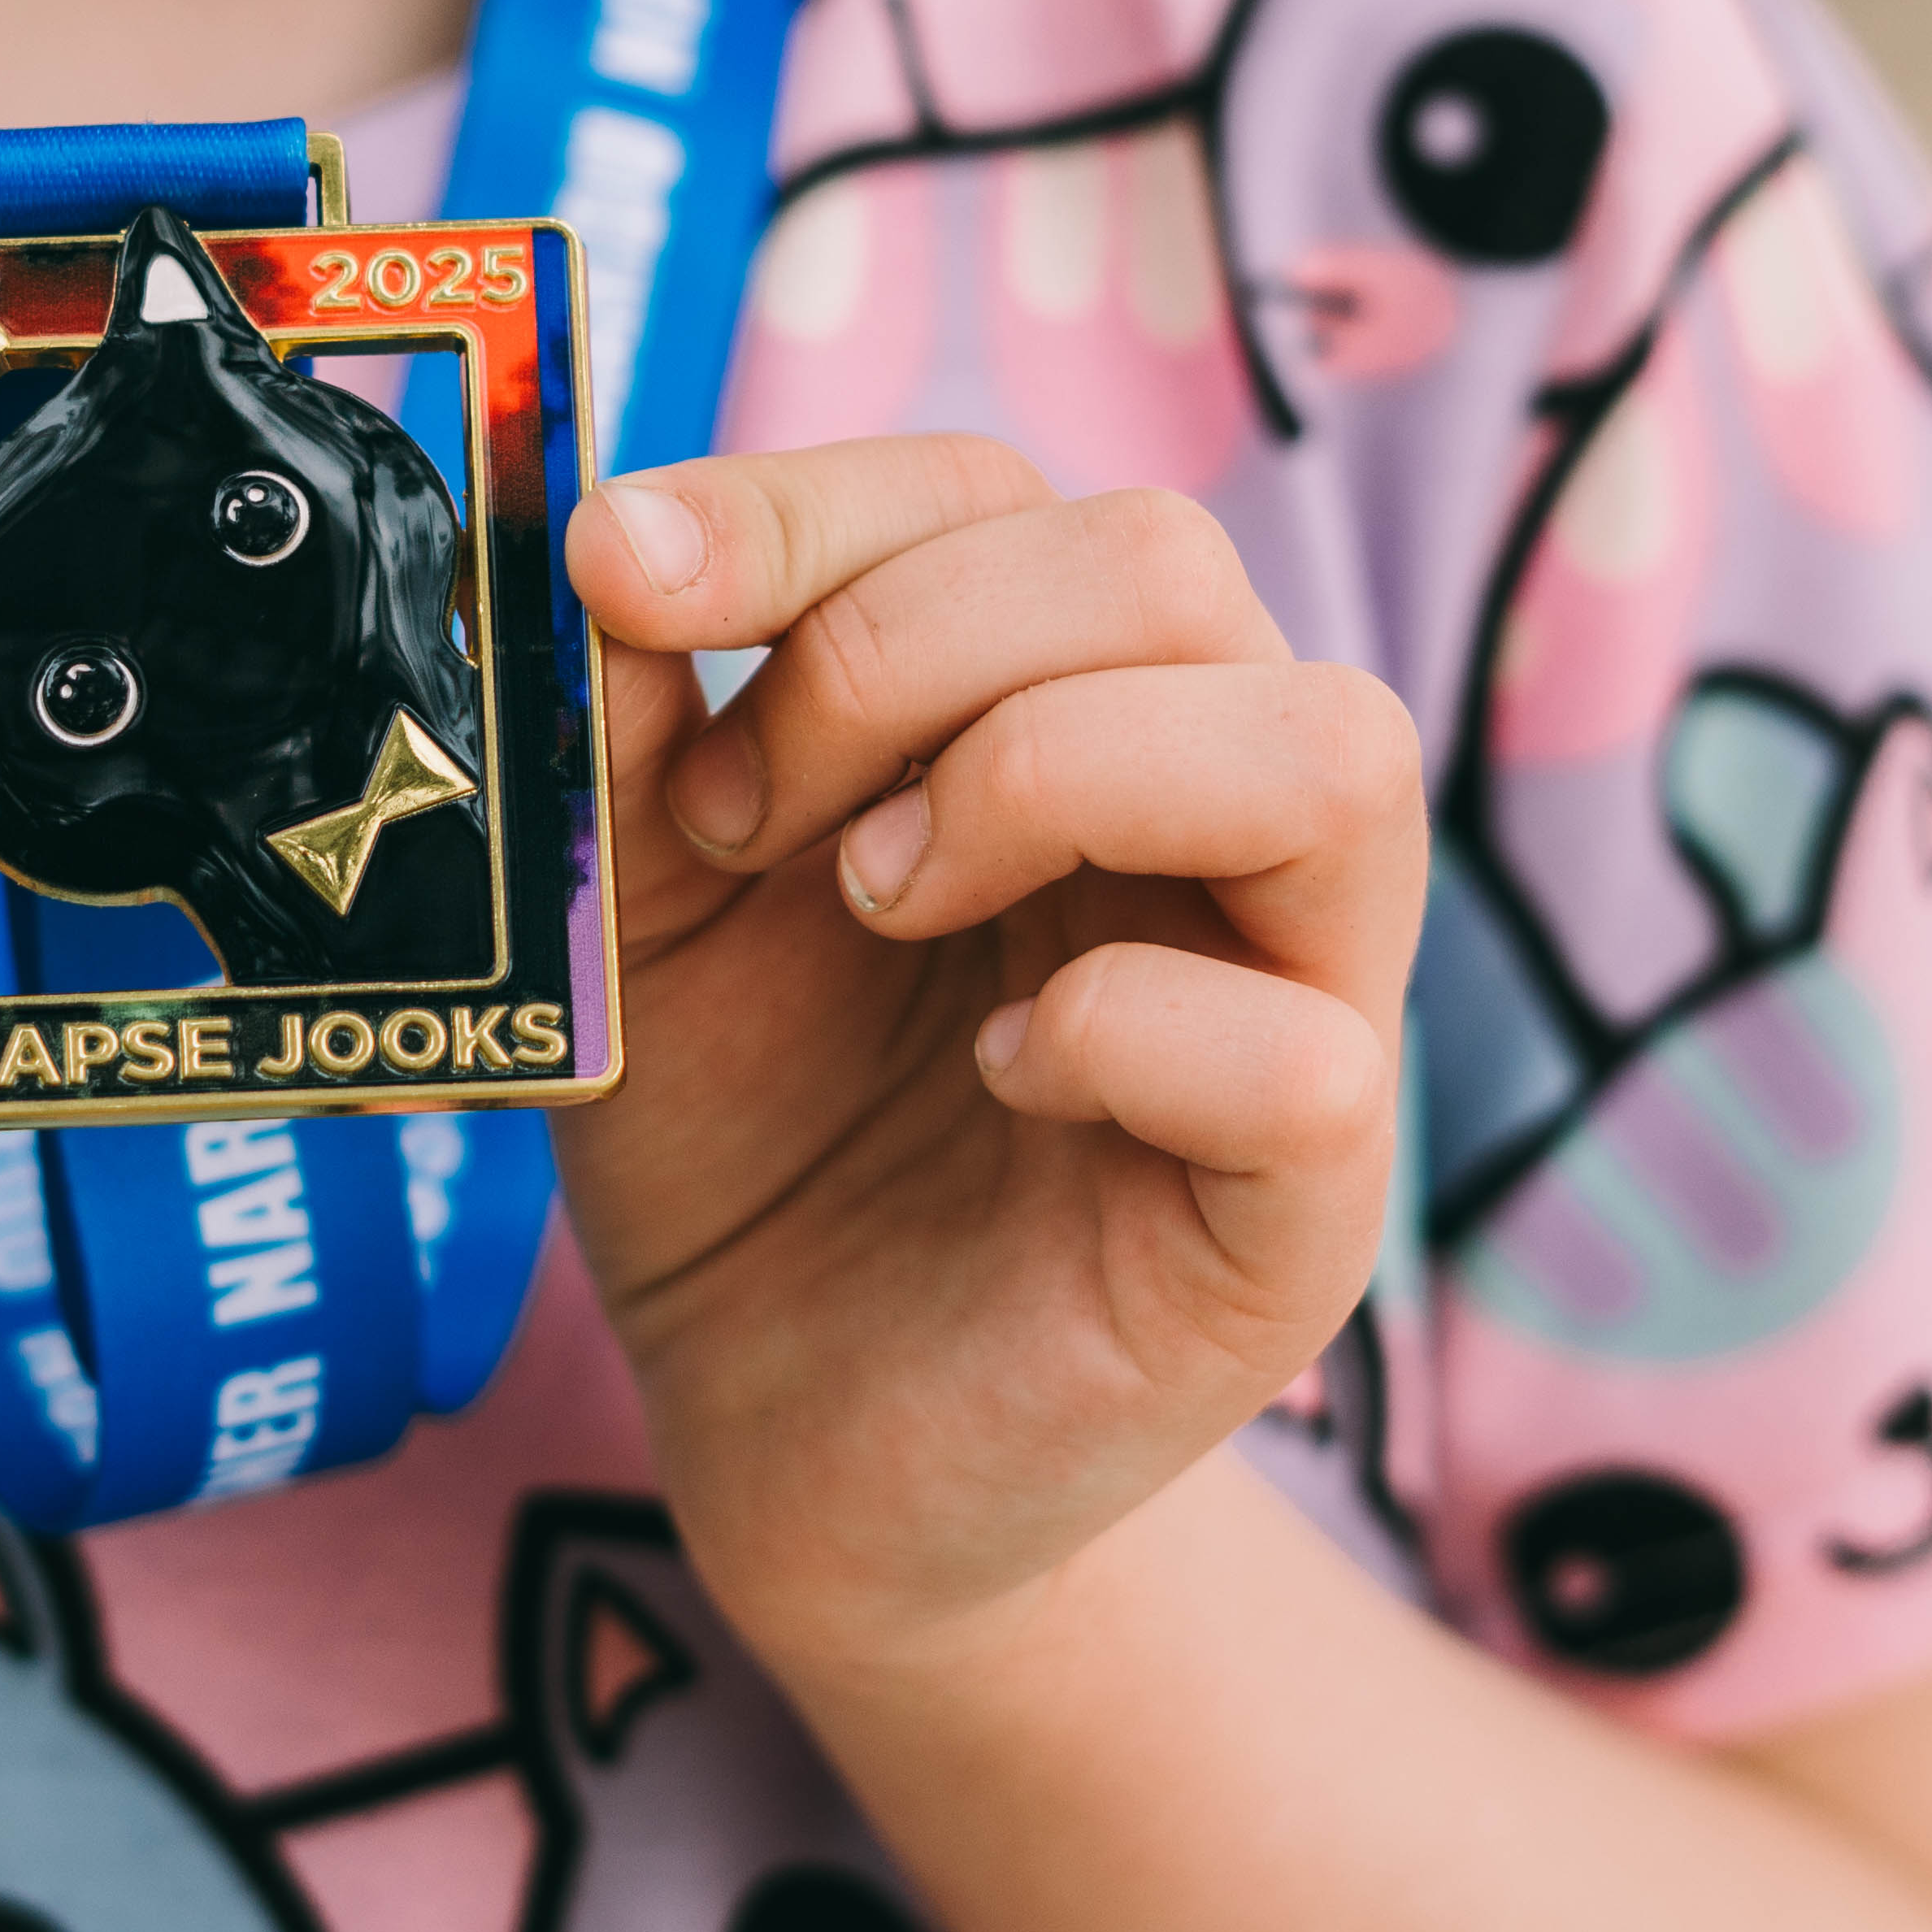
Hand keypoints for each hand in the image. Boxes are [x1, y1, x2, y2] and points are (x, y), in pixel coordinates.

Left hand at [560, 441, 1424, 1680]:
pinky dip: (1122, 1034)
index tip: (621, 585)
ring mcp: (1294, 1001)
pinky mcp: (1305, 1208)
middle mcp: (1208, 818)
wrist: (790, 1440)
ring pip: (1332, 749)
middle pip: (1168, 563)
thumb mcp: (641, 907)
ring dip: (1053, 777)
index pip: (1000, 491)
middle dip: (905, 646)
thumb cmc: (752, 1143)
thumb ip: (633, 724)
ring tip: (878, 903)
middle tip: (745, 819)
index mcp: (1059, 707)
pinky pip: (1307, 1052)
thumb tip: (600, 547)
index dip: (802, 504)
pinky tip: (994, 1076)